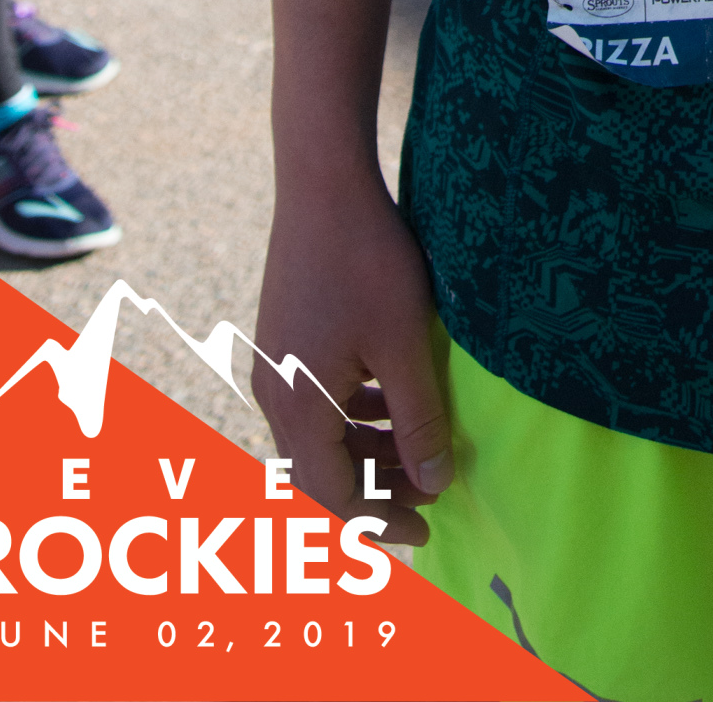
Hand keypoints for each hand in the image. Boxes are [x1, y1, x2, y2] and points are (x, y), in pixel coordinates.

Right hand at [254, 168, 452, 546]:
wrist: (324, 183)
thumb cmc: (367, 261)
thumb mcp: (405, 345)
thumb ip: (419, 420)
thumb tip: (436, 482)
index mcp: (299, 408)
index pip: (336, 495)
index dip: (383, 519)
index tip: (427, 530)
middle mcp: (276, 394)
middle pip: (323, 469)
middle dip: (378, 488)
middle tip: (431, 492)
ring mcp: (277, 363)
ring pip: (322, 433)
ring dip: (369, 449)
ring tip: (422, 447)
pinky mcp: (287, 337)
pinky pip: (319, 398)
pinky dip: (356, 412)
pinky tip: (395, 397)